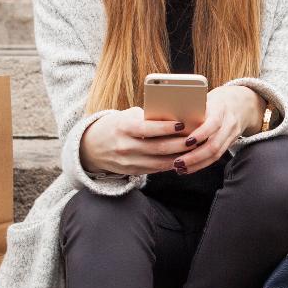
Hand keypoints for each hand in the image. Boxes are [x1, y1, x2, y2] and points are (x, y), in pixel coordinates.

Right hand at [79, 107, 194, 176]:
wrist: (92, 147)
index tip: (182, 124)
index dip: (166, 128)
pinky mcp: (132, 171)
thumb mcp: (126, 117)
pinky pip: (155, 169)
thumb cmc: (116, 126)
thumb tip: (173, 116)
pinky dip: (170, 164)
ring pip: (159, 162)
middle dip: (179, 144)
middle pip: (158, 148)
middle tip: (196, 138)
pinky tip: (182, 159)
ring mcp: (129, 162)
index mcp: (123, 128)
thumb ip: (146, 117)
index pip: (147, 129)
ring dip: (178, 157)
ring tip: (193, 150)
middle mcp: (125, 146)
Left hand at [174, 85, 262, 174]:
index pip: (212, 124)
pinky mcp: (230, 144)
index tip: (186, 142)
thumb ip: (193, 109)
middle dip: (195, 156)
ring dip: (197, 164)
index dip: (200, 134)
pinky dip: (201, 164)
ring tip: (180, 169)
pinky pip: (216, 157)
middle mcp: (229, 123)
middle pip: (214, 144)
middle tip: (177, 162)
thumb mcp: (206, 98)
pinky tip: (188, 168)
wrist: (241, 103)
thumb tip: (168, 117)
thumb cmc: (216, 100)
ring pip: (216, 154)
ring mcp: (231, 135)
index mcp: (220, 109)